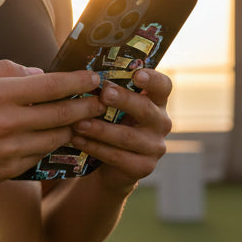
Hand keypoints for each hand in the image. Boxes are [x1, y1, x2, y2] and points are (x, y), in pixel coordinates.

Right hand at [0, 60, 105, 187]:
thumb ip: (5, 69)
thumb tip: (39, 74)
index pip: (51, 85)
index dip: (78, 81)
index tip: (94, 77)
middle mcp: (8, 122)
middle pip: (63, 113)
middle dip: (88, 106)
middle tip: (102, 101)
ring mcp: (10, 149)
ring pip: (57, 137)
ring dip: (75, 127)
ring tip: (85, 119)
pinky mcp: (9, 169)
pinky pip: (41, 155)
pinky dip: (53, 145)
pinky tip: (59, 137)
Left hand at [69, 68, 172, 190]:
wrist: (111, 165)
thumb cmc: (111, 124)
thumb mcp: (114, 106)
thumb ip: (109, 90)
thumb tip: (83, 74)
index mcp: (156, 101)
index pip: (163, 86)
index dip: (153, 79)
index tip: (137, 75)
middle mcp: (161, 123)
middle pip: (145, 109)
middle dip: (123, 100)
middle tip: (104, 94)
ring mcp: (155, 147)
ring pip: (127, 136)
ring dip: (100, 129)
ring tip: (78, 123)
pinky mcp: (144, 167)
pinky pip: (117, 156)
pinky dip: (95, 148)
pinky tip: (77, 140)